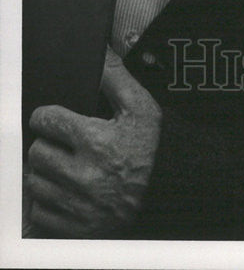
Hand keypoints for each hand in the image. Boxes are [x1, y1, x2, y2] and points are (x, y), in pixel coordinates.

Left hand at [26, 47, 161, 236]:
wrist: (170, 192)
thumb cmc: (154, 148)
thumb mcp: (141, 107)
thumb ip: (115, 77)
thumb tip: (101, 52)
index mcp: (96, 140)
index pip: (46, 120)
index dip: (49, 117)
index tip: (55, 121)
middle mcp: (84, 174)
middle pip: (37, 152)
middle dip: (47, 145)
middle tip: (64, 145)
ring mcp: (78, 204)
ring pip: (35, 182)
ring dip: (46, 173)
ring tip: (67, 167)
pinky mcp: (74, 228)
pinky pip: (40, 212)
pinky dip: (49, 202)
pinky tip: (68, 191)